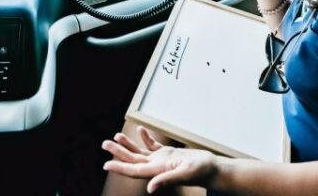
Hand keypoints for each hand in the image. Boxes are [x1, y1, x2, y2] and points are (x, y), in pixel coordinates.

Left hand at [102, 126, 217, 192]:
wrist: (213, 168)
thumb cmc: (201, 172)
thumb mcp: (184, 174)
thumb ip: (167, 180)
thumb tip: (150, 188)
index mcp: (158, 172)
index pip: (134, 170)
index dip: (119, 167)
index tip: (106, 164)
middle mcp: (157, 167)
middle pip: (133, 160)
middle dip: (118, 152)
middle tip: (104, 143)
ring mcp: (162, 161)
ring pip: (140, 153)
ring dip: (128, 145)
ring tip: (116, 137)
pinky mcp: (169, 155)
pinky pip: (153, 146)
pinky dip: (145, 139)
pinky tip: (141, 131)